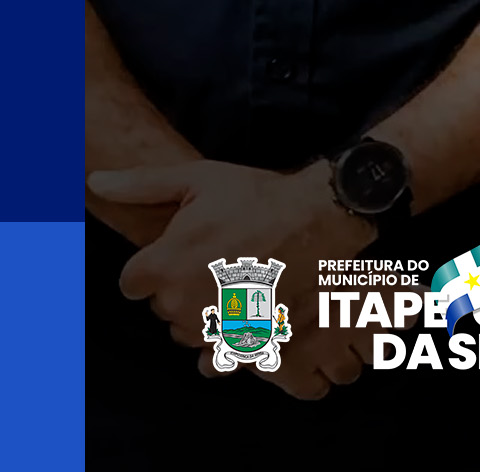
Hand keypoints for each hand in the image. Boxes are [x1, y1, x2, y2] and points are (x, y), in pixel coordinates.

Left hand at [90, 159, 376, 396]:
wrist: (322, 216)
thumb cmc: (260, 196)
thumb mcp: (200, 179)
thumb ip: (142, 185)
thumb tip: (96, 182)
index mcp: (164, 265)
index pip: (133, 285)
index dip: (155, 267)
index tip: (181, 252)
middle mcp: (183, 302)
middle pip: (162, 309)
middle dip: (180, 289)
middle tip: (215, 261)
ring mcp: (216, 325)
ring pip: (188, 333)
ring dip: (203, 315)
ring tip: (234, 285)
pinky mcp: (247, 339)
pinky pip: (216, 361)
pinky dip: (221, 347)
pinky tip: (237, 322)